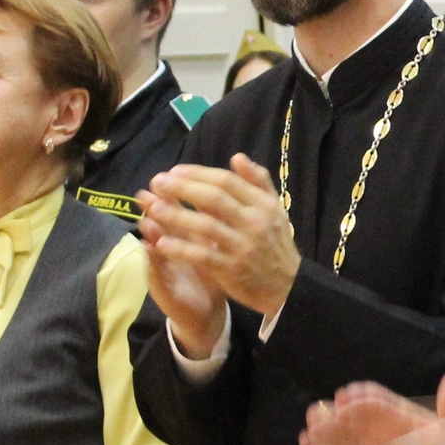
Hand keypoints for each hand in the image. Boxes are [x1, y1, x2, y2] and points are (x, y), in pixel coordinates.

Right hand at [137, 190, 229, 360]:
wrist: (206, 312)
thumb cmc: (213, 273)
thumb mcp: (219, 245)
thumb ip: (217, 219)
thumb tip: (221, 189)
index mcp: (188, 234)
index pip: (179, 207)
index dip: (177, 192)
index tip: (175, 173)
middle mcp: (173, 245)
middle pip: (161, 220)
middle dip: (156, 205)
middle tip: (148, 191)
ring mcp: (165, 265)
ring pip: (154, 242)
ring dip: (150, 229)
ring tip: (145, 217)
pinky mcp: (162, 287)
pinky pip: (156, 271)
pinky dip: (153, 259)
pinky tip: (150, 247)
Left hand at [140, 155, 300, 322]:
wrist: (289, 287)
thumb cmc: (276, 245)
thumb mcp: (275, 210)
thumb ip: (258, 182)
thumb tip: (237, 157)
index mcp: (264, 205)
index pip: (227, 182)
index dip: (198, 173)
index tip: (175, 171)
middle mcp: (254, 223)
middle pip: (214, 199)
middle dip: (183, 188)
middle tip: (158, 181)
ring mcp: (243, 247)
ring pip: (205, 226)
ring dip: (178, 216)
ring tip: (155, 208)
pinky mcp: (232, 270)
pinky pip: (203, 256)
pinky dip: (182, 249)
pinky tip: (163, 243)